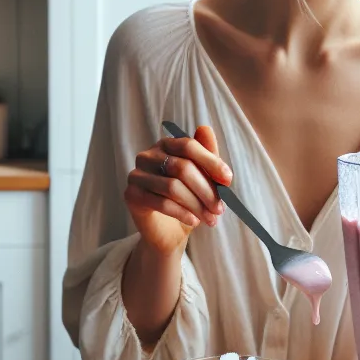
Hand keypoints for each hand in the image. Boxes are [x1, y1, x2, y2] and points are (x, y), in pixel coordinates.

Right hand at [123, 124, 231, 256]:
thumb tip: (206, 129)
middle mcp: (148, 155)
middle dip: (206, 190)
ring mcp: (137, 174)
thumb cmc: (187, 200)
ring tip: (210, 218)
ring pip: (172, 187)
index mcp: (166, 145)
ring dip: (197, 205)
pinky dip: (182, 213)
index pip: (188, 145)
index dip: (210, 162)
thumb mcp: (202, 179)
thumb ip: (207, 158)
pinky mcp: (131, 195)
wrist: (167, 230)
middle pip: (182, 167)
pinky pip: (161, 203)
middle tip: (219, 208)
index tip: (228, 180)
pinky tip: (194, 221)